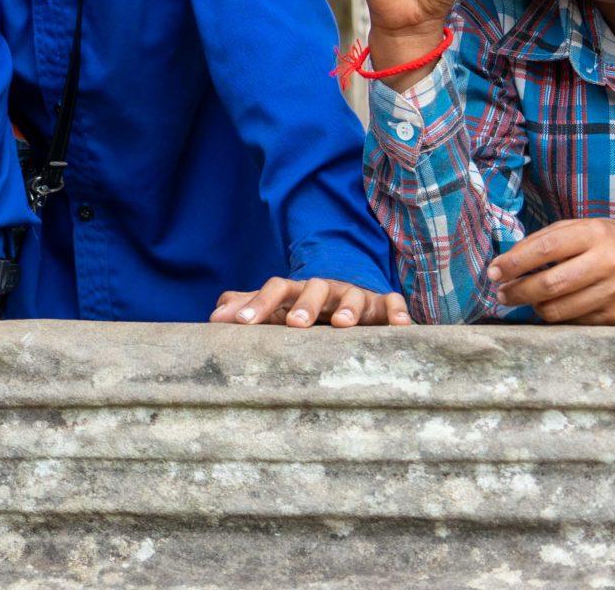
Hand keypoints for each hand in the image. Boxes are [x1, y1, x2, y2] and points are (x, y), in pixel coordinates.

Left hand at [208, 276, 413, 327]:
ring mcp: (354, 295)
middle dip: (305, 305)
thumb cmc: (304, 307)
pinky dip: (397, 312)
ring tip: (343, 324)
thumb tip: (213, 317)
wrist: (346, 291)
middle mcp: (325, 288)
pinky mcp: (380, 305)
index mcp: (296, 290)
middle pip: (314, 288)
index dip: (258, 304)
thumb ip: (247, 308)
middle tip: (295, 324)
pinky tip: (401, 326)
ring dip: (349, 308)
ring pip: (353, 295)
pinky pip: (391, 303)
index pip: (276, 288)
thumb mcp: (277, 307)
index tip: (241, 325)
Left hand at [486, 219, 614, 323]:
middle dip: (517, 290)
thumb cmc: (611, 243)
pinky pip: (574, 322)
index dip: (514, 262)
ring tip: (525, 298)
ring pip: (559, 309)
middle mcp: (609, 262)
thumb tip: (507, 261)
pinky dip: (557, 316)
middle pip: (550, 284)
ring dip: (533, 306)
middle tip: (501, 293)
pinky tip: (553, 306)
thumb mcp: (585, 228)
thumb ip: (548, 239)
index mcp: (596, 233)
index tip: (493, 271)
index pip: (546, 248)